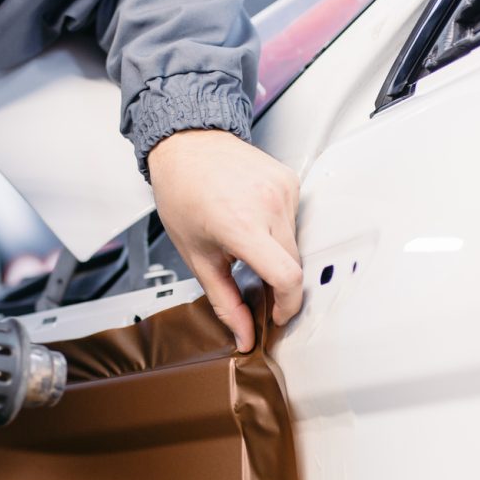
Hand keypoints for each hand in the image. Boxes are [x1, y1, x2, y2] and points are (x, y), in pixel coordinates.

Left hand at [148, 129, 302, 352]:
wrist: (187, 145)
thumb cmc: (183, 193)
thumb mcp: (197, 257)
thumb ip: (224, 302)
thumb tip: (244, 334)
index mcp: (240, 225)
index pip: (286, 277)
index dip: (288, 305)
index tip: (278, 314)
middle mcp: (267, 204)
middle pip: (293, 265)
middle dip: (278, 283)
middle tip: (256, 283)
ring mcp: (282, 189)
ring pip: (296, 243)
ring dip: (277, 254)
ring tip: (246, 241)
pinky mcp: (290, 180)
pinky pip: (296, 219)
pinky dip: (279, 229)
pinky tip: (254, 218)